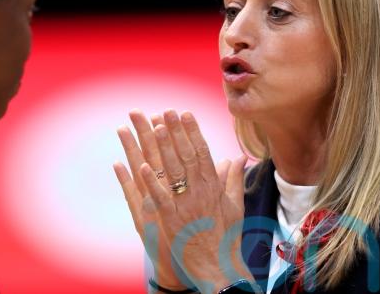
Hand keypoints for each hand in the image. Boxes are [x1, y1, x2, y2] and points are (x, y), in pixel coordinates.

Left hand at [114, 109, 252, 292]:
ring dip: (162, 148)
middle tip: (165, 110)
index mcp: (214, 187)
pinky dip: (151, 181)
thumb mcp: (235, 206)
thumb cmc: (226, 238)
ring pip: (172, 172)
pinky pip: (160, 198)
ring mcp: (186, 206)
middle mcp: (200, 193)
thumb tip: (238, 157)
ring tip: (153, 127)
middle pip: (185, 156)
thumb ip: (233, 179)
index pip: (202, 153)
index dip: (192, 131)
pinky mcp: (172, 221)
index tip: (184, 113)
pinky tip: (141, 165)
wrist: (220, 269)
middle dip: (175, 132)